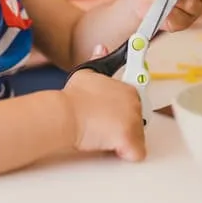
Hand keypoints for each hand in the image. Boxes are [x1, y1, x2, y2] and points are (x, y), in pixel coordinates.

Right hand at [61, 45, 145, 160]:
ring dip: (122, 140)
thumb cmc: (72, 98)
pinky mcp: (129, 139)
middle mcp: (135, 103)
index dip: (121, 112)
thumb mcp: (86, 72)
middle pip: (137, 121)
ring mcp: (133, 121)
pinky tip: (112, 148)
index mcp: (128, 88)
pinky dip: (126, 154)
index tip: (115, 116)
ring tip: (102, 136)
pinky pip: (137, 153)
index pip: (136, 103)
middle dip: (122, 126)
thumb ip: (98, 59)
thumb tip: (101, 48)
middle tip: (103, 126)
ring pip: (137, 137)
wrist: (64, 114)